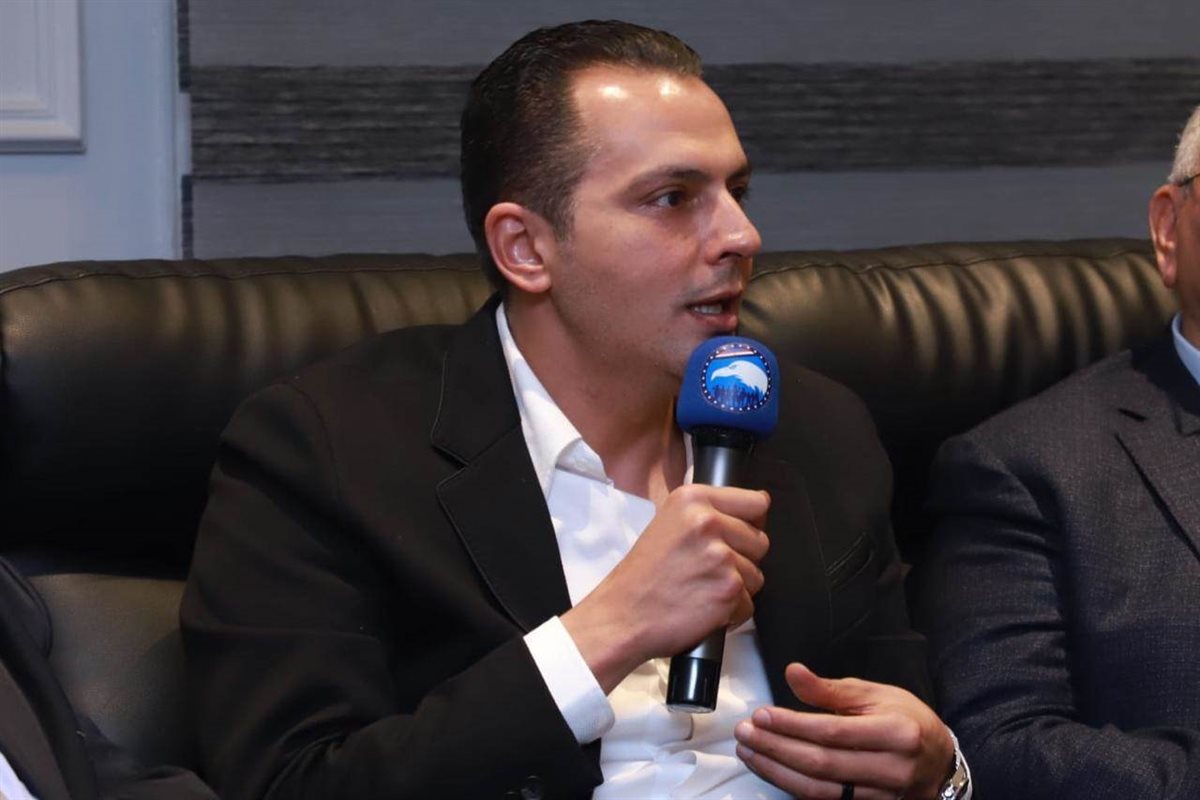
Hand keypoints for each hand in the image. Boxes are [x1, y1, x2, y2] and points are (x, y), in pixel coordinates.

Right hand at [562, 484, 769, 691]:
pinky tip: (704, 608)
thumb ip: (705, 513)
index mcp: (692, 499)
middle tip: (708, 571)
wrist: (622, 616)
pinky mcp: (728, 588)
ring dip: (736, 588)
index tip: (737, 536)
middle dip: (743, 560)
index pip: (756, 502)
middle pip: (760, 540)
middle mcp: (708, 521)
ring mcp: (720, 555)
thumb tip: (754, 508)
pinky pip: (749, 604)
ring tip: (702, 590)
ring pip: (756, 574)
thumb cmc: (641, 577)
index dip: (751, 523)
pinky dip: (731, 614)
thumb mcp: (667, 523)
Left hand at [734, 663, 953, 799]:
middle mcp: (891, 769)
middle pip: (822, 764)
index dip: (792, 725)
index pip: (833, 732)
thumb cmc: (906, 720)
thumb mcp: (875, 694)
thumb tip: (792, 673)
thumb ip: (830, 690)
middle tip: (744, 733)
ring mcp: (881, 796)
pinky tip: (771, 770)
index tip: (761, 715)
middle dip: (776, 748)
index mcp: (897, 733)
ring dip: (776, 771)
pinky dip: (793, 786)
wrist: (940, 760)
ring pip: (819, 789)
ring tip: (749, 752)